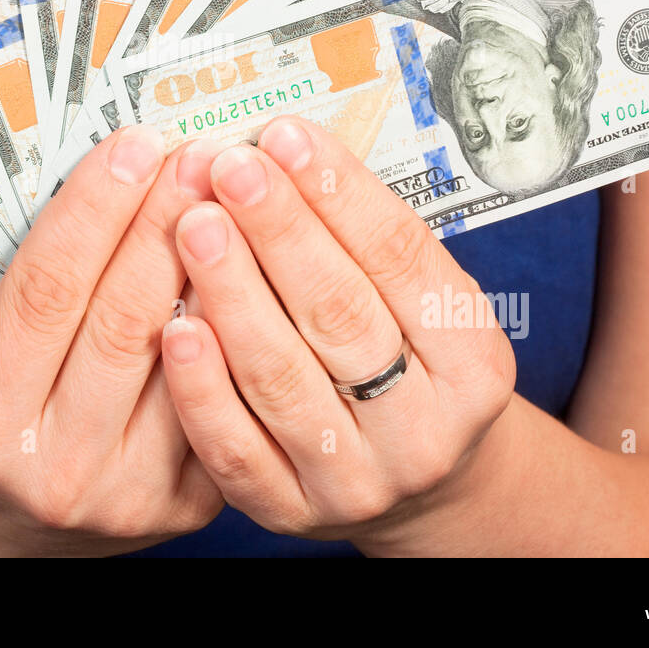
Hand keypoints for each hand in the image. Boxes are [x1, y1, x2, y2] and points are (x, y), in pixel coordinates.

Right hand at [0, 126, 224, 554]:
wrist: (17, 515)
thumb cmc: (3, 402)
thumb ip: (41, 271)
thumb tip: (119, 168)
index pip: (45, 291)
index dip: (93, 209)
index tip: (134, 142)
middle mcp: (54, 466)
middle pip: (123, 319)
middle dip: (165, 222)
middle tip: (200, 151)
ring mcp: (127, 493)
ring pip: (189, 356)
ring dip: (218, 263)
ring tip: (235, 192)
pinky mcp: (187, 503)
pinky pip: (225, 393)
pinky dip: (239, 319)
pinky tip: (256, 260)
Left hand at [159, 116, 514, 552]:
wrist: (412, 477)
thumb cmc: (404, 357)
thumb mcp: (419, 301)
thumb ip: (361, 239)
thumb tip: (279, 152)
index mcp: (474, 361)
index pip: (402, 259)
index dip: (339, 193)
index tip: (284, 135)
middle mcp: (425, 430)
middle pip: (341, 314)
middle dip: (278, 231)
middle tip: (229, 167)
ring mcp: (357, 479)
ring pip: (283, 377)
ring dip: (231, 293)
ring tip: (192, 224)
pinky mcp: (290, 512)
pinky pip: (236, 450)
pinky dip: (202, 388)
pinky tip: (174, 328)